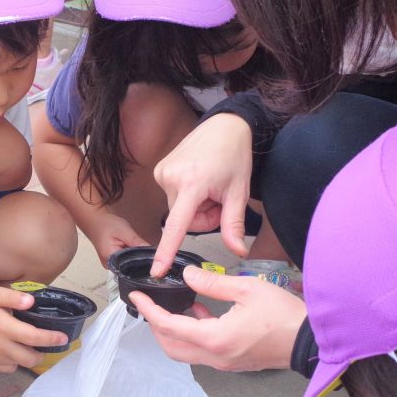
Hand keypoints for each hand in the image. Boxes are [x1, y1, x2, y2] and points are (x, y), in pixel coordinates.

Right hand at [0, 286, 69, 372]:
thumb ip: (14, 297)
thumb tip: (32, 302)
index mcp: (4, 327)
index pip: (33, 337)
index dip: (51, 339)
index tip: (63, 338)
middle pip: (29, 358)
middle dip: (42, 353)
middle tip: (47, 344)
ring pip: (19, 364)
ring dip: (28, 358)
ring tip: (30, 346)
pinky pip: (7, 368)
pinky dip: (14, 363)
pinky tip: (13, 351)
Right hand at [87, 213, 147, 267]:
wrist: (94, 220)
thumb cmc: (106, 224)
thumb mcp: (124, 231)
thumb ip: (137, 243)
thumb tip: (153, 254)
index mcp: (110, 260)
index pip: (132, 267)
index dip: (144, 262)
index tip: (153, 256)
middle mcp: (110, 266)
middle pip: (130, 267)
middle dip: (140, 259)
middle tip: (148, 250)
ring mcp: (110, 265)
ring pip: (129, 264)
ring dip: (136, 257)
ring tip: (140, 248)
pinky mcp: (113, 261)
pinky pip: (125, 261)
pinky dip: (131, 255)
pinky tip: (133, 248)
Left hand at [130, 266, 305, 371]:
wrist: (311, 341)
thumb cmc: (284, 316)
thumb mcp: (247, 289)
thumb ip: (212, 282)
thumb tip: (188, 275)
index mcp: (214, 339)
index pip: (168, 326)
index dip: (149, 310)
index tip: (136, 297)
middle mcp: (215, 356)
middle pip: (171, 346)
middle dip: (156, 326)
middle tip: (151, 305)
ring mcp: (224, 363)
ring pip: (185, 352)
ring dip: (174, 332)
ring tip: (175, 306)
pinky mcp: (234, 362)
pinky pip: (203, 352)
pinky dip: (193, 335)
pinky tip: (200, 312)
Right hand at [151, 114, 253, 275]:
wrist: (224, 126)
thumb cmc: (234, 155)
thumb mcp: (239, 192)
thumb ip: (234, 224)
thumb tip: (237, 251)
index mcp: (192, 184)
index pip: (177, 226)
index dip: (166, 251)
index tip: (157, 270)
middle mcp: (170, 178)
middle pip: (184, 220)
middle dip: (203, 216)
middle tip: (218, 199)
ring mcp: (162, 173)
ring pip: (178, 210)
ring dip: (195, 205)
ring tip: (209, 185)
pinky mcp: (160, 170)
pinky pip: (173, 197)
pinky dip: (187, 195)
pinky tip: (199, 179)